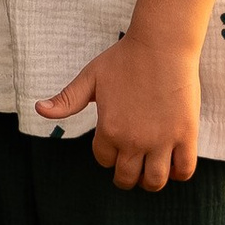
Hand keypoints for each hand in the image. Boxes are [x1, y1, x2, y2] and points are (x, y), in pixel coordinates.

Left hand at [37, 34, 201, 191]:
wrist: (161, 44)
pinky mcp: (186, 134)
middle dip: (126, 176)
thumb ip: (66, 100)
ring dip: (151, 180)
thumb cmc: (124, 58)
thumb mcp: (90, 78)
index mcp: (108, 129)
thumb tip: (39, 109)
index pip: (104, 161)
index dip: (108, 155)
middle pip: (127, 178)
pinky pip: (184, 169)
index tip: (115, 146)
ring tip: (151, 169)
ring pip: (155, 181)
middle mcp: (134, 140)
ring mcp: (161, 140)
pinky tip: (173, 162)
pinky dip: (178, 173)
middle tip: (131, 167)